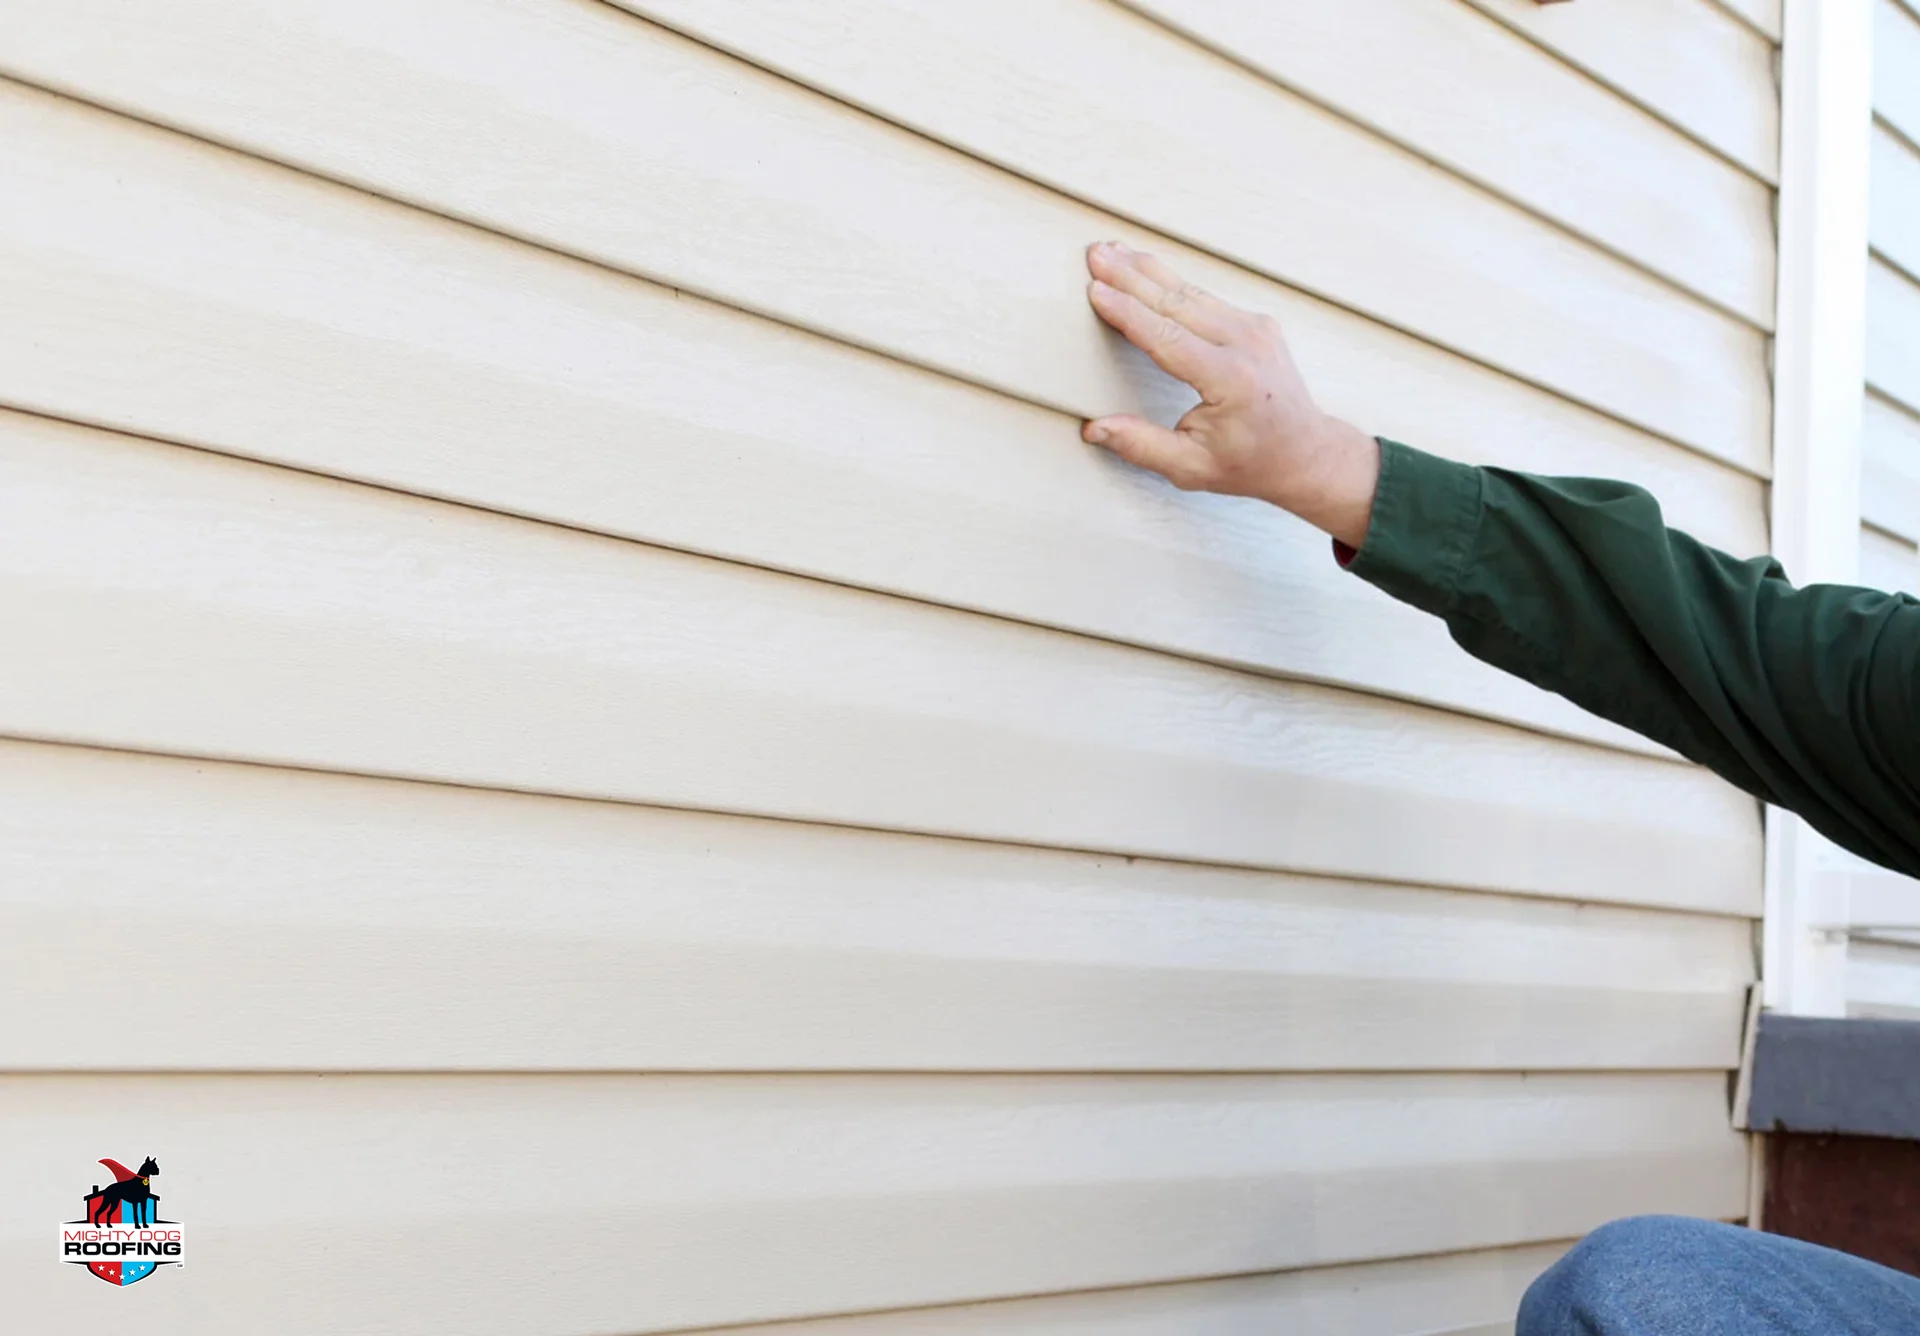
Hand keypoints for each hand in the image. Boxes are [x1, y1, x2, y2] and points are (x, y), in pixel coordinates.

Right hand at [1084, 241, 1379, 549]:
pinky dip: (1172, 282)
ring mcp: (1255, 328)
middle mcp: (1246, 344)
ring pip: (1191, 291)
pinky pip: (1206, 297)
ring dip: (1148, 270)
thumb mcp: (1191, 468)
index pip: (1166, 336)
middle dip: (1130, 276)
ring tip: (1113, 251)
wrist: (1305, 452)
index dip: (1127, 312)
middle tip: (1094, 253)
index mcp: (1230, 379)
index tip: (1096, 290)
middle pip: (1176, 301)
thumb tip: (1094, 428)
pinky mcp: (1256, 322)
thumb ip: (1142, 446)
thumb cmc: (1249, 463)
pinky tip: (1147, 268)